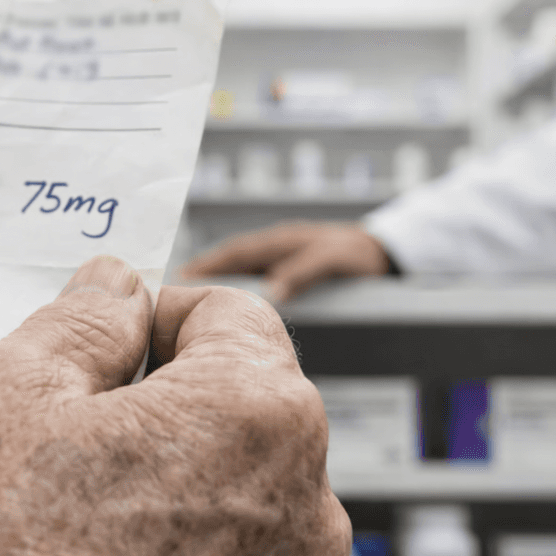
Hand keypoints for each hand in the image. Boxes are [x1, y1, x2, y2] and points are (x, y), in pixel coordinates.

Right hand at [179, 222, 394, 302]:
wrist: (384, 253)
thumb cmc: (359, 256)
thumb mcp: (333, 260)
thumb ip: (303, 273)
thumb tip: (271, 293)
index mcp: (279, 242)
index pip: (233, 254)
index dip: (204, 267)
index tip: (178, 281)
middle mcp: (273, 249)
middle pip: (227, 263)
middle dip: (199, 277)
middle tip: (170, 298)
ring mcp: (278, 260)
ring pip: (238, 272)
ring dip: (214, 287)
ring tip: (189, 308)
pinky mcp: (285, 272)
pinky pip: (252, 282)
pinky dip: (234, 293)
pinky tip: (226, 312)